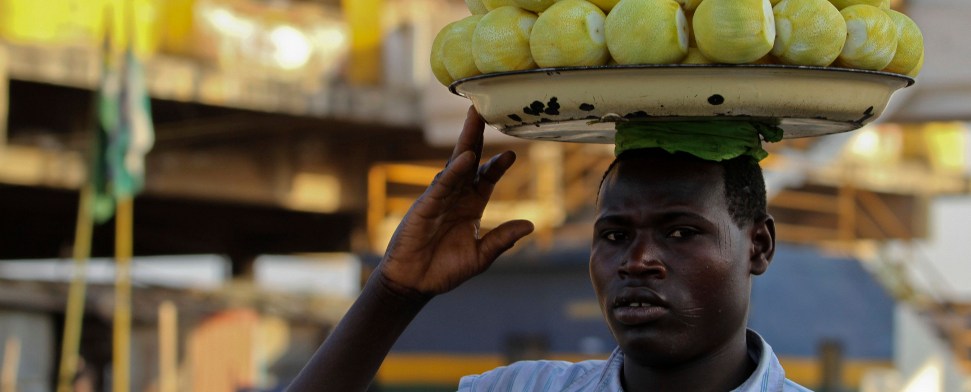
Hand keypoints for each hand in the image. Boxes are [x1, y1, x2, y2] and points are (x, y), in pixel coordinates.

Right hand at [377, 107, 534, 297]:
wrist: (415, 284)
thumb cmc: (445, 270)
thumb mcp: (480, 256)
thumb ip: (502, 239)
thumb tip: (531, 225)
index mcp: (470, 206)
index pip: (486, 178)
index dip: (498, 165)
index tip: (512, 153)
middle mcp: (455, 197)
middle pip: (468, 160)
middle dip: (476, 136)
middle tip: (484, 110)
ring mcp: (439, 199)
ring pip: (454, 165)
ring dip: (465, 142)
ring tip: (475, 119)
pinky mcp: (425, 207)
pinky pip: (442, 185)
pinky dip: (453, 171)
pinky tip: (465, 158)